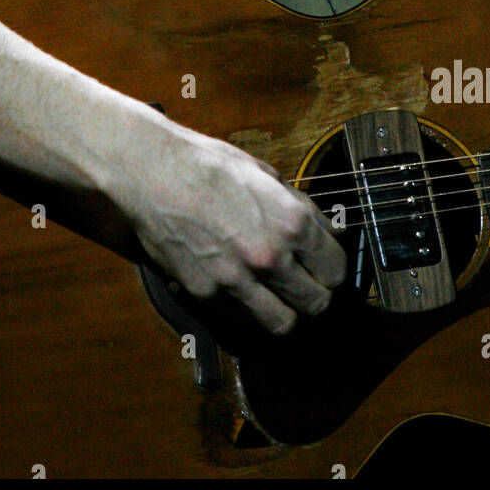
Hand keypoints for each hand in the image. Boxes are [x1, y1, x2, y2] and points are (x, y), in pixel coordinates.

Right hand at [115, 119, 346, 335]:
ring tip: (279, 296)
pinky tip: (245, 289)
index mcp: (291, 222)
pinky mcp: (207, 294)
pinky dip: (249, 310)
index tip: (325, 266)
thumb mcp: (266, 174)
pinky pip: (243, 319)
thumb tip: (327, 231)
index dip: (333, 268)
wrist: (152, 172)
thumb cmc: (206, 165)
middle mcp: (270, 257)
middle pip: (317, 303)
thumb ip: (299, 207)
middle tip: (306, 283)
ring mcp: (237, 281)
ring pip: (284, 323)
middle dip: (316, 294)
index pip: (337, 269)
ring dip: (287, 312)